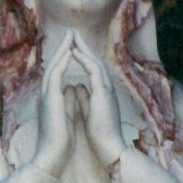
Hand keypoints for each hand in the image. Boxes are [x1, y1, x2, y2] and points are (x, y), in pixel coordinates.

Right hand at [34, 33, 78, 178]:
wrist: (52, 156)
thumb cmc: (60, 141)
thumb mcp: (68, 115)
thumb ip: (69, 100)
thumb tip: (73, 88)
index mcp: (52, 99)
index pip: (59, 73)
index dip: (66, 59)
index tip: (74, 46)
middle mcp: (47, 95)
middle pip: (54, 65)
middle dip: (63, 49)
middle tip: (71, 33)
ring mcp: (46, 96)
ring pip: (53, 67)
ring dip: (62, 50)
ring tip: (70, 37)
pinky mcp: (50, 100)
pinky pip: (55, 76)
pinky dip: (62, 63)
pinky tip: (69, 52)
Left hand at [70, 33, 125, 167]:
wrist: (110, 148)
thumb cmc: (100, 135)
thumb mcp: (89, 112)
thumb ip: (84, 98)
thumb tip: (77, 87)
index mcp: (102, 93)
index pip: (92, 70)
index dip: (82, 57)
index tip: (72, 47)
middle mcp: (106, 88)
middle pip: (94, 62)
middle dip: (83, 47)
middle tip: (73, 34)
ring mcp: (107, 90)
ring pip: (95, 62)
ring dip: (83, 48)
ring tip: (72, 37)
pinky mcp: (104, 94)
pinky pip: (94, 71)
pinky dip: (84, 60)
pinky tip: (74, 52)